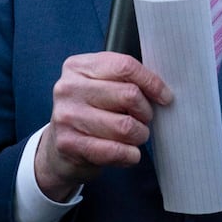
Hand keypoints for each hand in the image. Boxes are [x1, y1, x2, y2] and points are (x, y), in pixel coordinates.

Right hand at [34, 52, 172, 201]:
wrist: (57, 149)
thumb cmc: (89, 113)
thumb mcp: (100, 87)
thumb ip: (124, 80)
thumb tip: (161, 89)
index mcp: (79, 67)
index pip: (125, 66)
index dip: (151, 82)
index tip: (164, 96)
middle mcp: (69, 88)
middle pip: (129, 95)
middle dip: (145, 112)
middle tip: (144, 120)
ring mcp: (67, 116)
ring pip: (125, 126)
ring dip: (139, 135)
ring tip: (134, 136)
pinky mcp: (69, 144)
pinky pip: (115, 150)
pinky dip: (130, 154)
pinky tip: (128, 153)